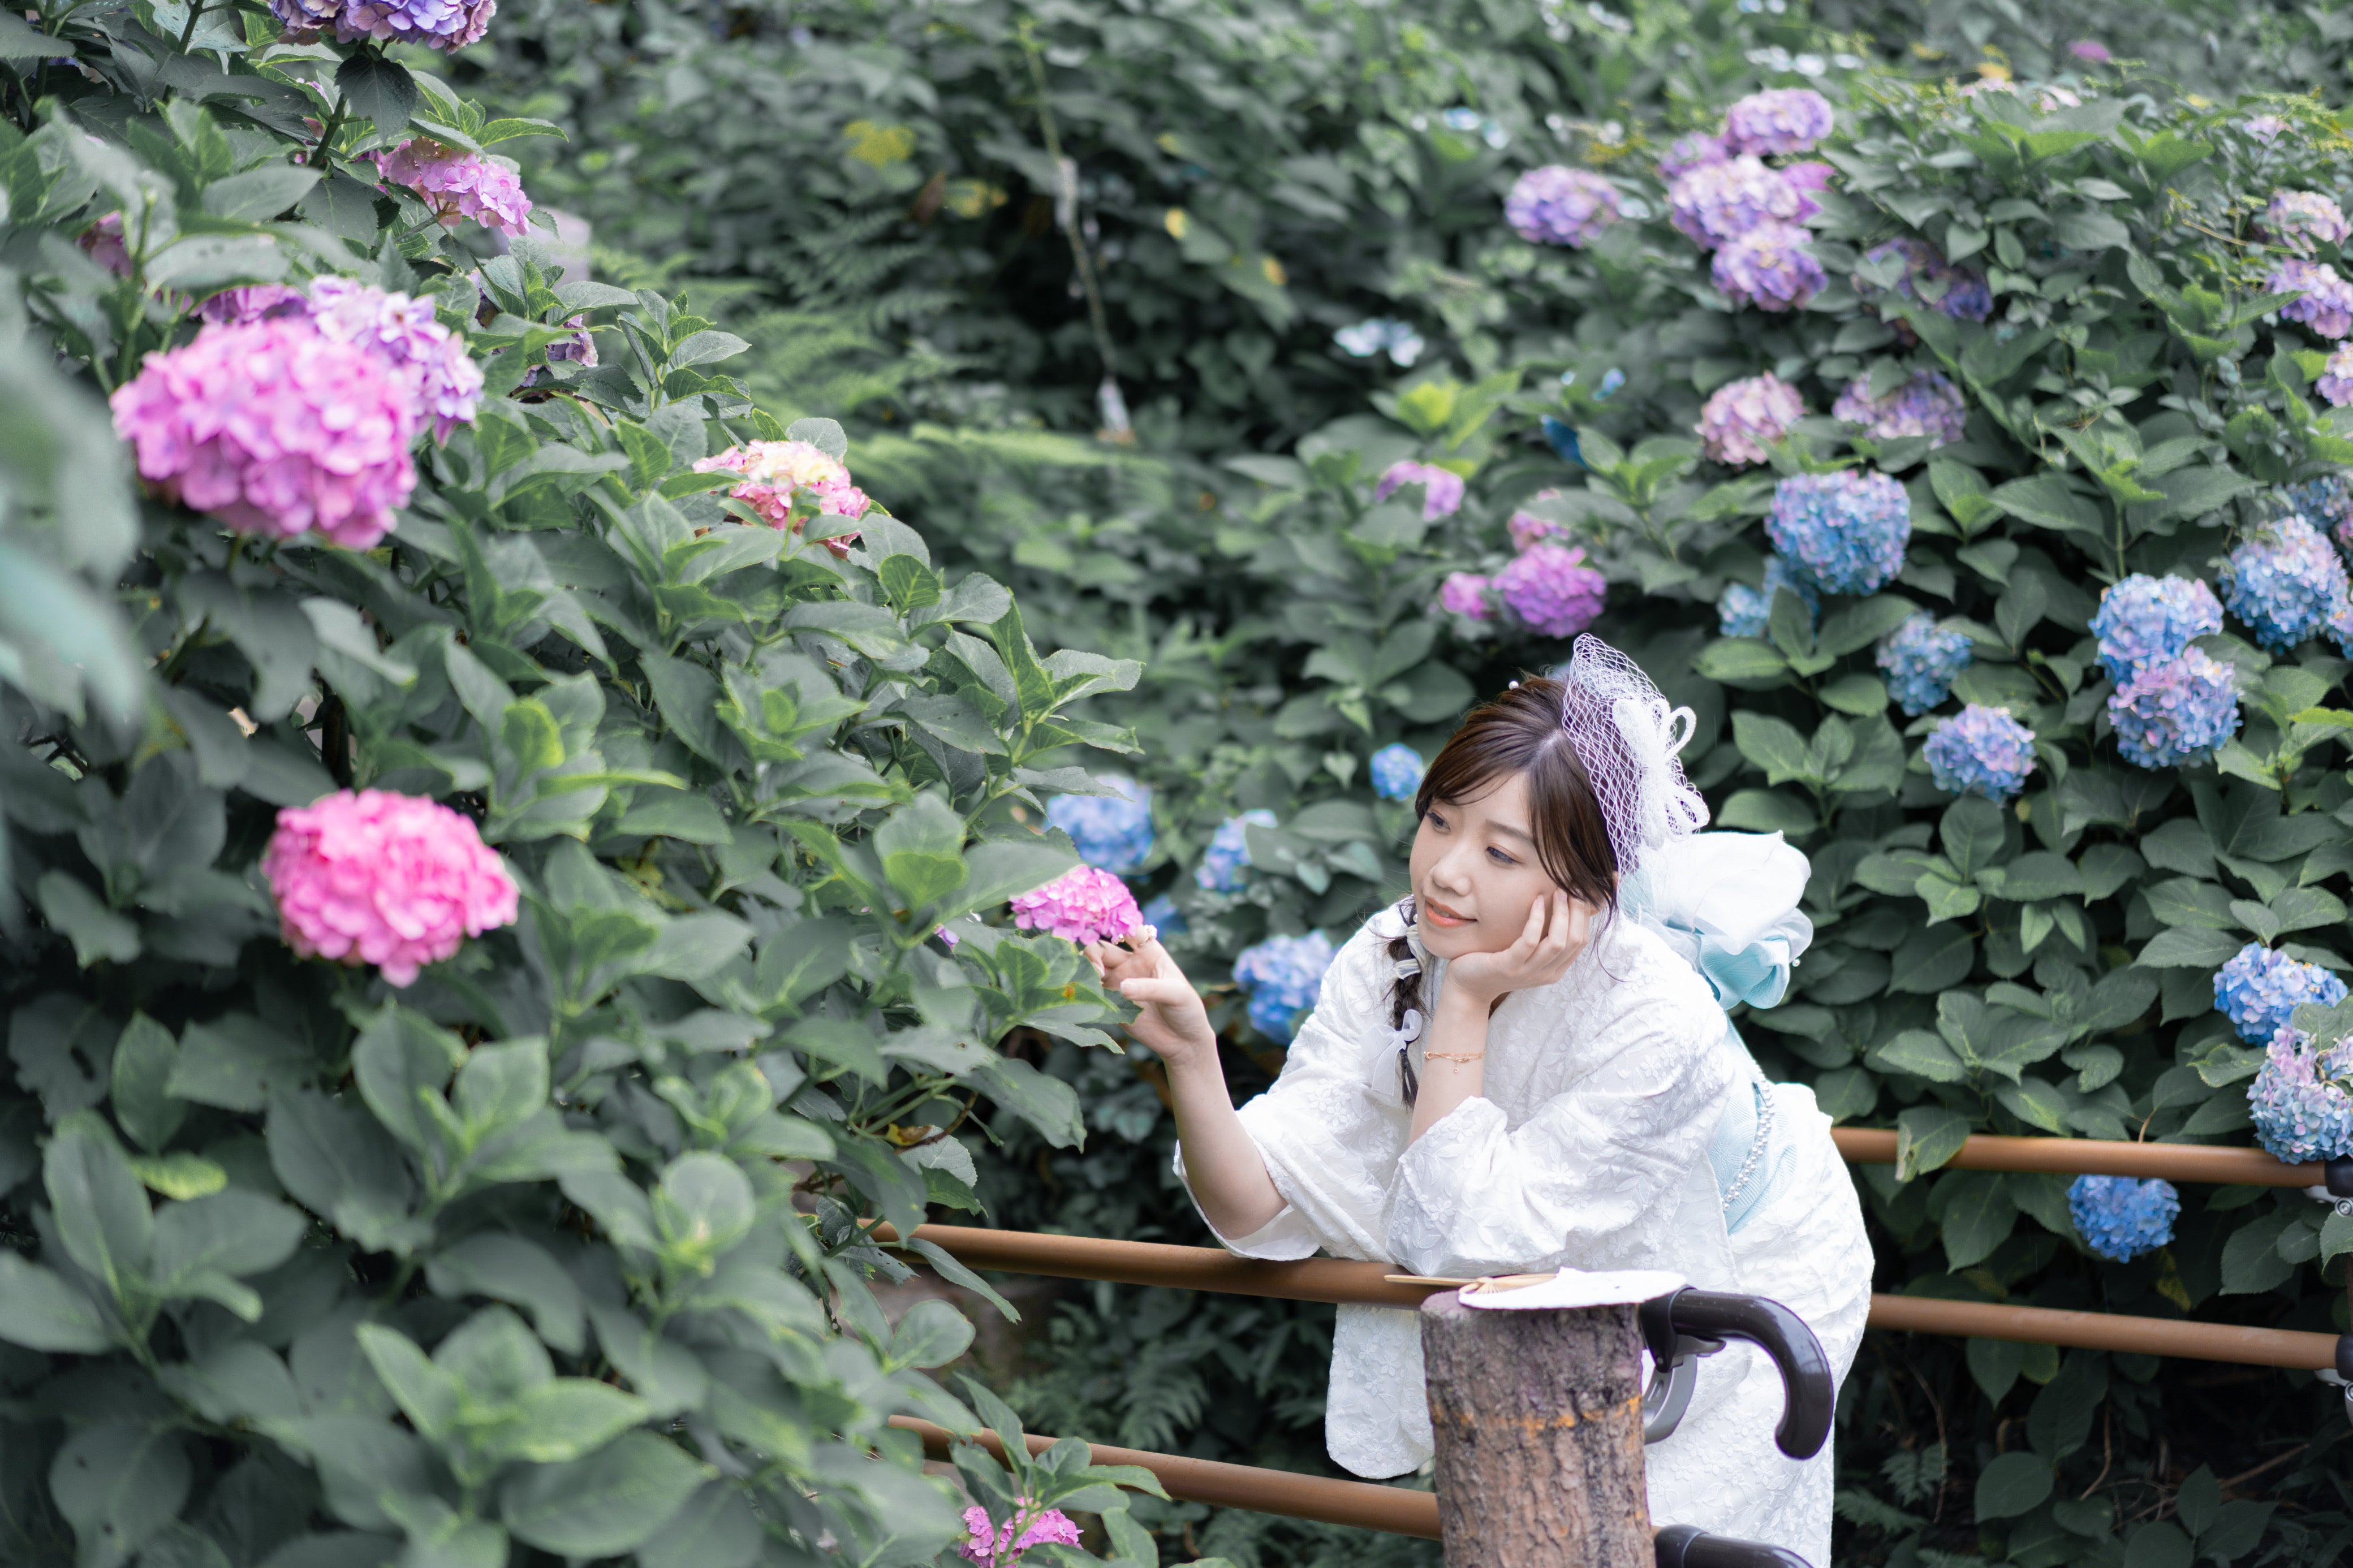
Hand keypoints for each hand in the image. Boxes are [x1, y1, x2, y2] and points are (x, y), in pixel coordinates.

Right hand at [1086, 934, 1218, 1068]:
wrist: (1183, 1041)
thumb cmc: (1186, 1010)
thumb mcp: (1176, 994)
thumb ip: (1150, 988)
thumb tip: (1122, 987)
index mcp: (1149, 952)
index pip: (1130, 930)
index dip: (1118, 925)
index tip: (1111, 935)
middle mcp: (1130, 963)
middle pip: (1102, 948)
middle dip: (1094, 954)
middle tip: (1097, 972)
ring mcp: (1118, 983)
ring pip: (1091, 968)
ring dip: (1086, 971)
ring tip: (1092, 984)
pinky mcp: (1111, 1003)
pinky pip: (1092, 993)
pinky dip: (1085, 991)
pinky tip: (1087, 997)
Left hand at [1442, 891, 1592, 1007]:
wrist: (1469, 986)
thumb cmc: (1498, 962)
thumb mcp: (1528, 953)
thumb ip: (1544, 937)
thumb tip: (1562, 904)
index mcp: (1555, 970)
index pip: (1581, 941)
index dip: (1584, 915)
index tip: (1579, 892)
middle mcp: (1546, 973)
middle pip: (1575, 940)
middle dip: (1577, 911)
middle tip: (1571, 887)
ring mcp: (1528, 972)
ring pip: (1557, 942)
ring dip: (1561, 913)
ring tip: (1557, 891)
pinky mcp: (1509, 966)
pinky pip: (1529, 941)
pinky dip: (1536, 919)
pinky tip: (1536, 901)